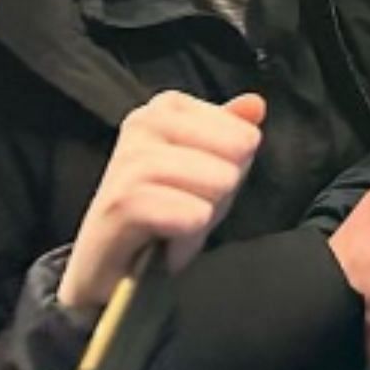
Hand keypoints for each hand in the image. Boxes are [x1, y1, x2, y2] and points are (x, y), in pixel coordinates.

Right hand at [59, 92, 266, 312]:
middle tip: (198, 209)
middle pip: (221, 150)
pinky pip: (167, 207)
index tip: (210, 185)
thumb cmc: (165, 213)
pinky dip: (183, 224)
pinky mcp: (114, 205)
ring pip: (197, 175)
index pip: (234, 129)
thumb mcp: (209, 172)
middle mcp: (140, 124)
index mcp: (167, 109)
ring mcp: (122, 163)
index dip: (234, 164)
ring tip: (193, 224)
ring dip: (205, 207)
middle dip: (222, 186)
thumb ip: (232, 134)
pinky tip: (184, 233)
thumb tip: (256, 103)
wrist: (113, 266)